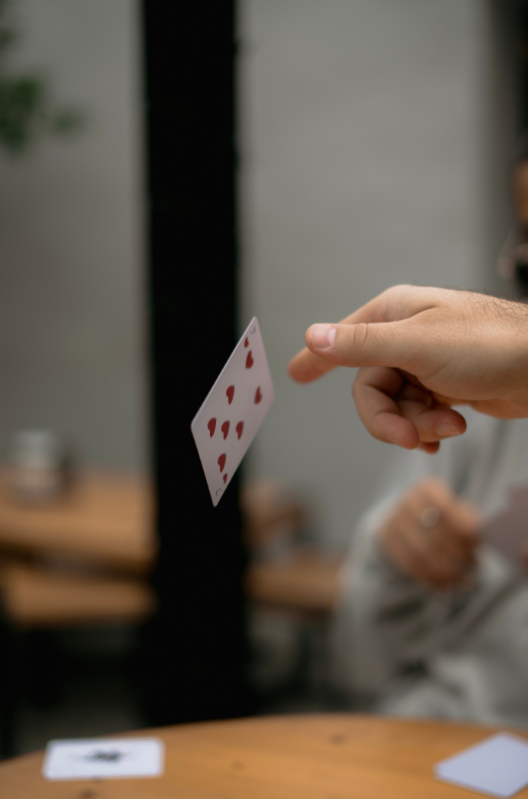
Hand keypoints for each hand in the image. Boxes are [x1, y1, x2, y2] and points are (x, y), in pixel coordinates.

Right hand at [288, 286, 527, 451]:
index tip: (294, 375)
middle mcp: (405, 336)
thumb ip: (362, 345)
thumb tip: (312, 336)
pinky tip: (448, 433)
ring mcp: (425, 362)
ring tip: (451, 427)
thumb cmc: (489, 345)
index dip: (318, 359)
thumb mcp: (418, 345)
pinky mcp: (445, 385)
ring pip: (396, 406)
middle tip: (412, 438)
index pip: (342, 340)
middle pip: (371, 389)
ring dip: (420, 425)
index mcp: (393, 316)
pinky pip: (419, 413)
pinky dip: (431, 428)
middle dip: (391, 419)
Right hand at [379, 478, 479, 588]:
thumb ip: (469, 520)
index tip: (480, 542)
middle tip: (476, 562)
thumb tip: (483, 534)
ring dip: (449, 572)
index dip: (463, 528)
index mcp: (427, 490)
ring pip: (422, 556)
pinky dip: (435, 580)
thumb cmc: (442, 515)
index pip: (444, 509)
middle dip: (459, 554)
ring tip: (467, 578)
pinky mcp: (388, 544)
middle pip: (434, 535)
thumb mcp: (456, 508)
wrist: (406, 517)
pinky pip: (412, 568)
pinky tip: (450, 584)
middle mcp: (406, 504)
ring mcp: (393, 524)